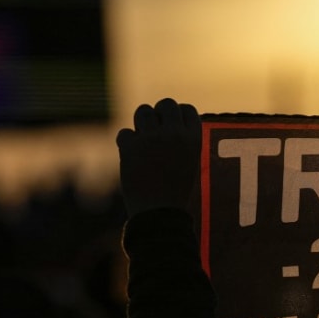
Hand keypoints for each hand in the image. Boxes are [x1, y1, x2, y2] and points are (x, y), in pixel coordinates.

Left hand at [116, 98, 201, 217]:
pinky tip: (132, 156)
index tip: (174, 123)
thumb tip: (170, 123)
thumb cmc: (178, 193)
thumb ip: (183, 142)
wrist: (160, 213)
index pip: (187, 109)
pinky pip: (125, 133)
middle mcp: (173, 134)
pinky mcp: (130, 147)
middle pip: (166, 104)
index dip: (179, 114)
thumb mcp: (190, 164)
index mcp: (193, 139)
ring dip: (142, 122)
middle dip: (160, 113)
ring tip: (144, 138)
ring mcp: (151, 139)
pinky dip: (127, 143)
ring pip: (143, 111)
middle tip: (157, 128)